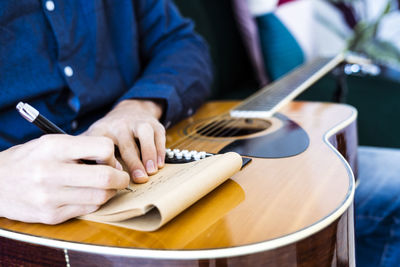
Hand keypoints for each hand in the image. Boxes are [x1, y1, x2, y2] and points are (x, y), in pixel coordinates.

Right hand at [0, 135, 128, 223]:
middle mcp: (50, 172)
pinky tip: (88, 195)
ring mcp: (49, 197)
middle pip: (105, 177)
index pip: (103, 148)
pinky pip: (88, 209)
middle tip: (120, 177)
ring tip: (104, 185)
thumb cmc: (29, 159)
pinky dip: (95, 202)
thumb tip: (113, 162)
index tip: (109, 159)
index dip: (112, 154)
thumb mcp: (50, 142)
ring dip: (110, 191)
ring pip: (100, 196)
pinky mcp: (50, 216)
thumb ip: (81, 148)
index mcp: (53, 147)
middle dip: (121, 178)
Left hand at [83, 99, 165, 182]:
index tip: (108, 177)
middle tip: (138, 179)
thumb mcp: (93, 138)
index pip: (100, 144)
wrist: (130, 111)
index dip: (105, 161)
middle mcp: (120, 125)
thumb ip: (83, 153)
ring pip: (144, 135)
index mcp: (102, 130)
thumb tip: (73, 174)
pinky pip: (158, 136)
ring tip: (151, 171)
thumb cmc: (109, 132)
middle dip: (133, 162)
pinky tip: (159, 165)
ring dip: (149, 153)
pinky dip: (160, 150)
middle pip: (126, 142)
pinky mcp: (154, 124)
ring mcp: (138, 123)